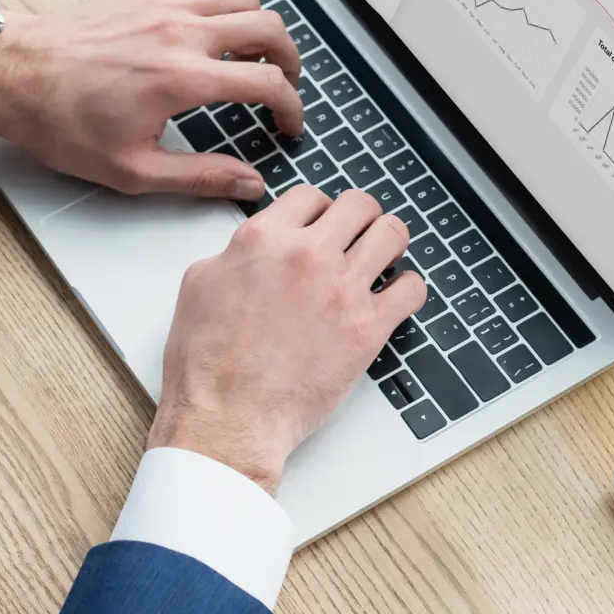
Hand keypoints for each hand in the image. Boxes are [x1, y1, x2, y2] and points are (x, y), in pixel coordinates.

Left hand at [0, 0, 302, 200]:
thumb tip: (247, 183)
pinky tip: (211, 29)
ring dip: (259, 25)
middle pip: (269, 27)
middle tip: (285, 86)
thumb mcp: (132, 169)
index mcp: (184, 79)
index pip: (268, 82)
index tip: (289, 124)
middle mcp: (181, 33)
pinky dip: (222, 2)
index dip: (292, 107)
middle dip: (290, 60)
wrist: (10, 74)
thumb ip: (200, 177)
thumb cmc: (59, 121)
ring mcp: (164, 5)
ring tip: (254, 56)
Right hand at [148, 186, 425, 493]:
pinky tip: (393, 297)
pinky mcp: (369, 328)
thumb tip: (255, 248)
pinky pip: (413, 288)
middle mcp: (308, 256)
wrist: (227, 417)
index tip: (322, 224)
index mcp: (265, 239)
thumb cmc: (207, 363)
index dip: (319, 209)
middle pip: (359, 205)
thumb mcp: (200, 284)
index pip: (311, 196)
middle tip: (356, 237)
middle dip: (359, 218)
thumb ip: (236, 252)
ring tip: (382, 258)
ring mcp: (343, 290)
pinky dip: (407, 288)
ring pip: (393, 234)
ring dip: (389, 243)